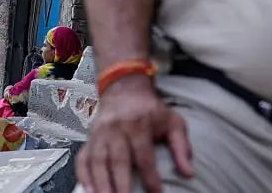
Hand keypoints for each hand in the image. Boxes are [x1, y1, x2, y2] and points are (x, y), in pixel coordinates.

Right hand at [76, 76, 192, 192]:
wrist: (124, 89)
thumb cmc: (150, 110)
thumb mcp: (173, 122)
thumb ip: (182, 147)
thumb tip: (189, 173)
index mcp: (138, 125)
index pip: (144, 156)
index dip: (150, 178)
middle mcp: (116, 130)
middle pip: (117, 160)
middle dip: (119, 184)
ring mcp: (100, 134)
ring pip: (97, 161)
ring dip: (99, 183)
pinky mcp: (90, 138)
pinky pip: (82, 158)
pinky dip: (83, 174)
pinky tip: (87, 189)